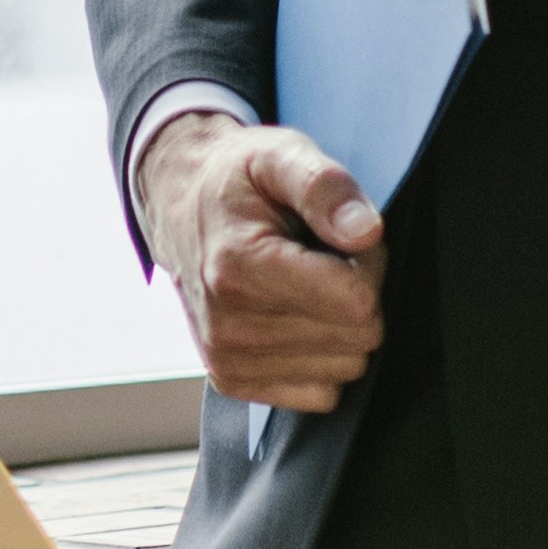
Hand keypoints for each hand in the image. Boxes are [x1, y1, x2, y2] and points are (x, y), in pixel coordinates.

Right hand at [133, 113, 385, 415]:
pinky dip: (321, 357)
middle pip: (357, 338)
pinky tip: (295, 316)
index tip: (340, 238)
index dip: (367, 264)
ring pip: (345, 368)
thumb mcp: (281, 155)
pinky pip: (321, 394)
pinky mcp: (232, 381)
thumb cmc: (238, 179)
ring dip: (339, 326)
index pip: (357, 302)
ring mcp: (228, 359)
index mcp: (239, 267)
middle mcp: (228, 324)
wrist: (180, 205)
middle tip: (324, 258)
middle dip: (358, 295)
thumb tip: (367, 232)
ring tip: (306, 283)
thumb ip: (325, 187)